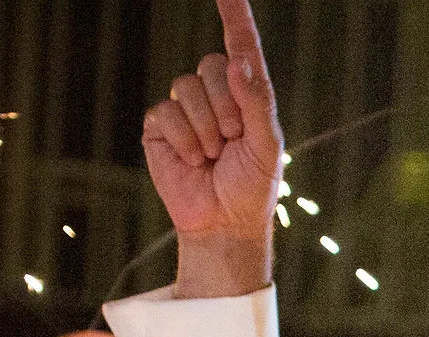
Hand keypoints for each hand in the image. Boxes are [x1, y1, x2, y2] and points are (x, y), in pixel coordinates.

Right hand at [143, 0, 284, 292]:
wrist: (223, 223)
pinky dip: (184, 142)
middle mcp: (215, 93)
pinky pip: (167, 114)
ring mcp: (184, 107)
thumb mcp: (268, 146)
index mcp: (246, 94)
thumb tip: (240, 61)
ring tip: (214, 156)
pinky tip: (192, 162)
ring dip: (206, 129)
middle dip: (227, 107)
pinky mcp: (160, 125)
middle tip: (233, 142)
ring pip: (187, 88)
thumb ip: (258, 102)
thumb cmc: (252, 186)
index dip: (234, 15)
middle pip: (212, 66)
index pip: (240, 45)